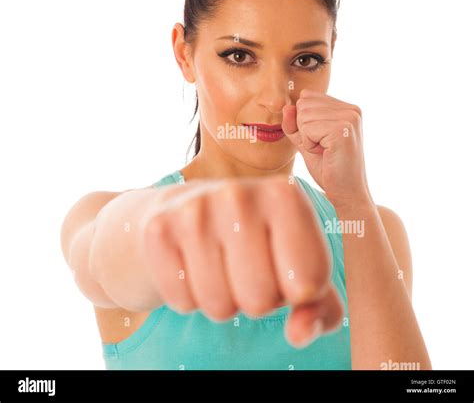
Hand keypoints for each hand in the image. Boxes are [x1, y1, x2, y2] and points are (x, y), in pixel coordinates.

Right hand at [143, 176, 343, 347]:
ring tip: (220, 265)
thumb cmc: (258, 242)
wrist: (189, 209)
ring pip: (220, 307)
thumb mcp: (301, 265)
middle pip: (261, 300)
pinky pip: (183, 302)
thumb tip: (299, 334)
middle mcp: (240, 194)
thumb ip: (320, 307)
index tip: (283, 267)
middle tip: (246, 268)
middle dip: (257, 300)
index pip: (308, 284)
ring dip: (224, 300)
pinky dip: (190, 297)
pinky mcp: (159, 229)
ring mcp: (195, 210)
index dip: (296, 291)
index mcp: (286, 196)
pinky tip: (192, 264)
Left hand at [282, 89, 372, 207]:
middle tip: (323, 148)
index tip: (320, 140)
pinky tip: (326, 153)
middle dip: (304, 130)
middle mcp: (351, 109)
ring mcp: (350, 118)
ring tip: (325, 150)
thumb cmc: (328, 168)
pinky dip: (310, 144)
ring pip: (303, 116)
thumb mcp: (305, 141)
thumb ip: (294, 123)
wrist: (346, 193)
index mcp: (346, 108)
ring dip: (307, 138)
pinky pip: (307, 128)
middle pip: (303, 105)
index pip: (307, 97)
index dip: (303, 122)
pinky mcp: (343, 129)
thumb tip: (286, 106)